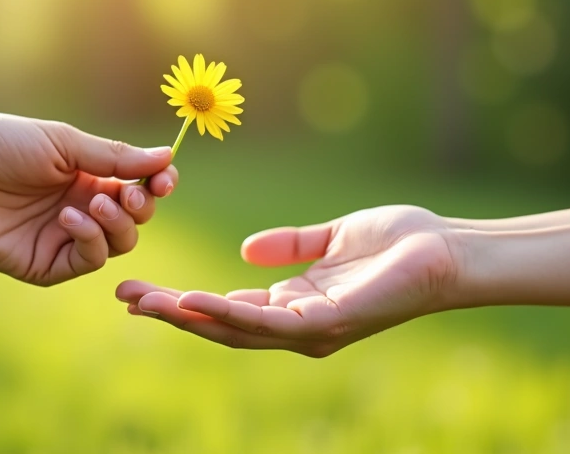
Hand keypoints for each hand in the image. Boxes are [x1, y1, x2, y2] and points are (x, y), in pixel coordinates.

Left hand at [0, 114, 177, 284]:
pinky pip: (86, 261)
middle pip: (134, 219)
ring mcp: (61, 238)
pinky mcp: (42, 264)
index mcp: (85, 175)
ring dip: (116, 224)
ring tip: (92, 205)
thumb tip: (166, 156)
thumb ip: (114, 157)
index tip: (166, 178)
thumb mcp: (64, 144)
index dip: (157, 184)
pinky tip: (71, 218)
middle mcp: (79, 207)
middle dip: (140, 206)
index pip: (138, 186)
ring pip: (117, 244)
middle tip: (127, 193)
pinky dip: (89, 241)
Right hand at [116, 206, 457, 356]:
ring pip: (233, 331)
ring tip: (141, 301)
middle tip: (121, 296)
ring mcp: (310, 331)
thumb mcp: (331, 237)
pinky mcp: (327, 324)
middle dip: (168, 315)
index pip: (226, 309)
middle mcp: (297, 327)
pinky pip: (266, 325)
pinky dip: (225, 315)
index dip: (181, 303)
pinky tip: (191, 301)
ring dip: (184, 318)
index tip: (140, 287)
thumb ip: (290, 246)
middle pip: (219, 327)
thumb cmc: (400, 243)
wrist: (448, 250)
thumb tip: (245, 250)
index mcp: (294, 306)